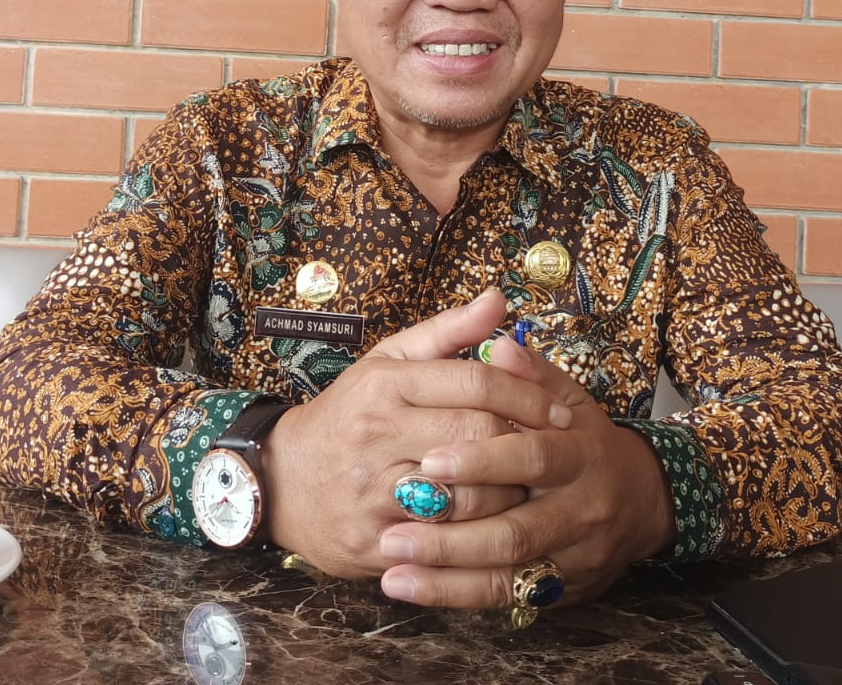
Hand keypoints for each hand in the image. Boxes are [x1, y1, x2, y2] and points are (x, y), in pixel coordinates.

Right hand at [264, 290, 572, 578]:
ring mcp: (373, 490)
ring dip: (509, 494)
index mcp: (386, 384)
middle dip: (525, 447)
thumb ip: (447, 332)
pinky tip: (495, 528)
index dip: (528, 396)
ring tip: (525, 489)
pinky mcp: (373, 539)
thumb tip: (498, 298)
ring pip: (469, 495)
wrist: (281, 481)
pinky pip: (445, 542)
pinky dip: (478, 536)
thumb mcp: (387, 363)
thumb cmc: (346, 417)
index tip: (561, 412)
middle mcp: (377, 434)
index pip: (475, 382)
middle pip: (479, 438)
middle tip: (550, 455)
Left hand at [377, 333, 676, 608]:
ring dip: (445, 574)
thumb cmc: (584, 440)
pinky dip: (456, 595)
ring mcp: (573, 557)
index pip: (533, 457)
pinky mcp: (562, 590)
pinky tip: (411, 588)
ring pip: (507, 573)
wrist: (642, 499)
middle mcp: (582, 511)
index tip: (428, 459)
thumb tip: (497, 344)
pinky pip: (506, 598)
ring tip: (390, 569)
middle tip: (392, 533)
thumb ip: (530, 374)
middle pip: (516, 530)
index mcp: (582, 454)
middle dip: (452, 535)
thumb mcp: (569, 400)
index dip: (483, 461)